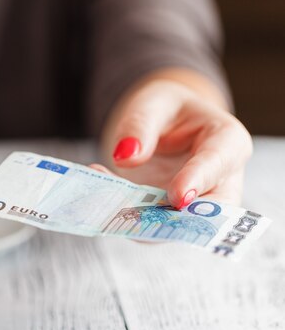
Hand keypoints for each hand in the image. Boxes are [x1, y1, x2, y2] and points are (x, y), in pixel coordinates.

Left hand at [102, 73, 251, 208]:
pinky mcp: (171, 215)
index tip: (178, 197)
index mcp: (227, 141)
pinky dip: (128, 219)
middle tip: (143, 218)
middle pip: (211, 209)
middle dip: (179, 219)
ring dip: (146, 222)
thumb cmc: (165, 109)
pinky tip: (103, 201)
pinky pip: (153, 223)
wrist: (161, 124)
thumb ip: (139, 126)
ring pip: (179, 225)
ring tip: (111, 207)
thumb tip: (126, 156)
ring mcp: (197, 202)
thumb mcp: (151, 104)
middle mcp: (220, 178)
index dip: (198, 181)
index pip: (217, 163)